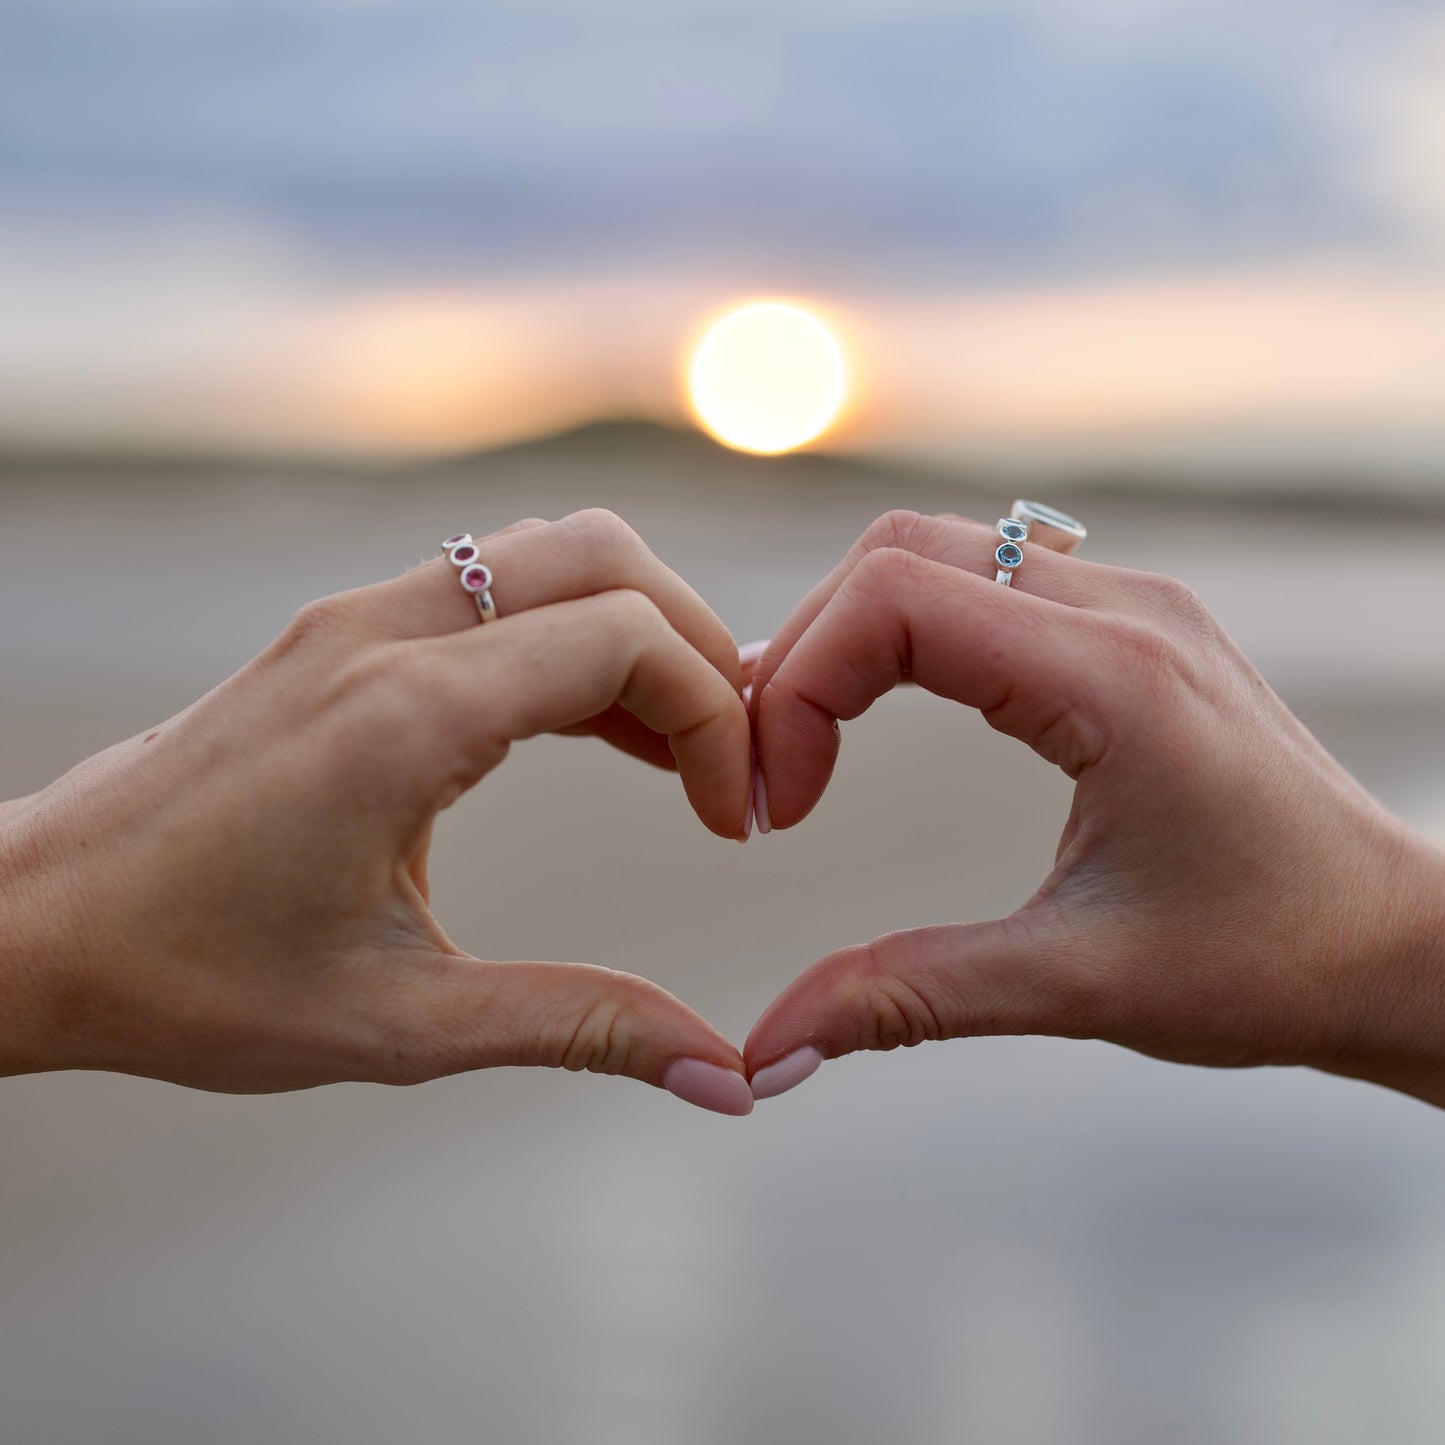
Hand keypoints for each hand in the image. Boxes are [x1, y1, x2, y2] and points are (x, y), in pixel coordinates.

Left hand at [0, 510, 754, 1113]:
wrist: (29, 925)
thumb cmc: (189, 978)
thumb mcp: (400, 1025)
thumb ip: (576, 1026)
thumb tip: (722, 1075)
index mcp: (404, 715)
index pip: (623, 637)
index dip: (715, 715)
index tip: (729, 817)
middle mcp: (383, 633)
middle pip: (603, 557)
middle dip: (697, 645)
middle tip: (727, 761)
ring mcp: (354, 619)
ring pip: (548, 554)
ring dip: (632, 631)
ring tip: (671, 751)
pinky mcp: (338, 635)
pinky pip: (491, 589)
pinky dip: (567, 637)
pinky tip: (590, 731)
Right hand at [744, 510, 1444, 1106]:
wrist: (1399, 946)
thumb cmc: (1272, 962)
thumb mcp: (1078, 984)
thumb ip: (908, 998)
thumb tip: (771, 1050)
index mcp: (1113, 677)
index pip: (896, 598)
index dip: (800, 687)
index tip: (779, 805)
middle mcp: (1123, 610)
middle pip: (897, 555)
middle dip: (806, 654)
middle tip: (771, 774)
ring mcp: (1132, 605)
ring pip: (936, 551)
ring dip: (851, 635)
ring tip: (808, 744)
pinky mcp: (1131, 627)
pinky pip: (985, 577)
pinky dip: (906, 630)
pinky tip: (884, 708)